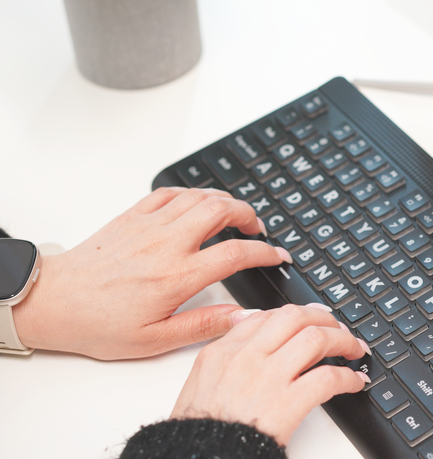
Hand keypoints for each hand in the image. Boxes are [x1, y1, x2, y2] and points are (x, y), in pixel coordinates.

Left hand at [13, 187, 290, 359]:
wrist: (55, 302)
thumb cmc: (99, 323)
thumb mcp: (154, 340)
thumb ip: (204, 325)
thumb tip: (242, 317)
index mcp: (177, 276)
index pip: (235, 253)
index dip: (265, 252)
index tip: (276, 255)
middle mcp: (167, 244)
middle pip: (222, 210)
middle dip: (248, 215)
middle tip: (257, 229)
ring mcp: (150, 225)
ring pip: (199, 196)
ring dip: (225, 200)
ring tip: (234, 214)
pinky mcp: (133, 215)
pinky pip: (170, 192)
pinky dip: (192, 193)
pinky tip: (197, 203)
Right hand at [170, 304, 370, 445]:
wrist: (200, 457)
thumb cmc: (199, 433)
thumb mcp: (199, 384)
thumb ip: (225, 356)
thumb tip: (246, 331)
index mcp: (222, 352)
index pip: (266, 316)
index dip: (296, 314)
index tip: (311, 318)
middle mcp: (246, 358)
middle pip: (295, 317)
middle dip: (323, 319)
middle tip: (338, 329)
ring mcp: (267, 378)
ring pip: (316, 339)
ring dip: (342, 341)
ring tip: (354, 350)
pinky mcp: (286, 404)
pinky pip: (327, 378)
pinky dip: (348, 377)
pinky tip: (354, 382)